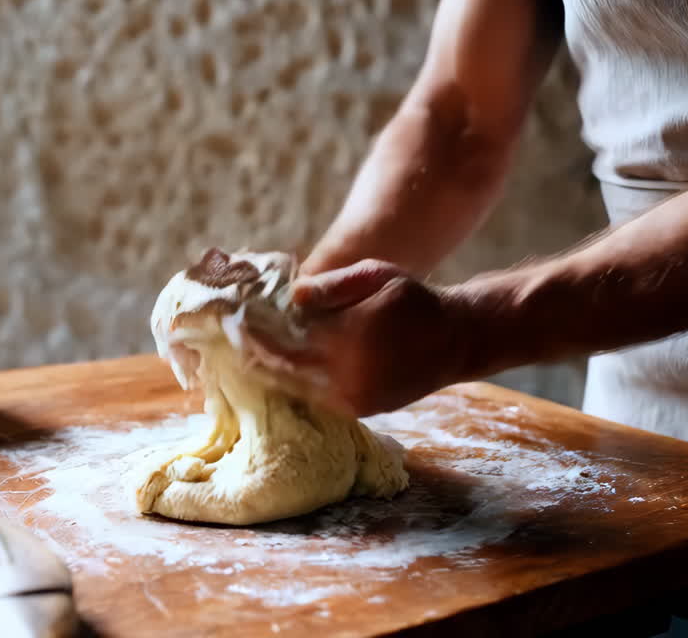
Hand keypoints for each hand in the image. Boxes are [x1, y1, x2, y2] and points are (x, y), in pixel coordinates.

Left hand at [247, 260, 483, 416]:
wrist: (457, 340)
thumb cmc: (414, 300)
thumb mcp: (377, 276)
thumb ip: (334, 285)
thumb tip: (293, 296)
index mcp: (353, 336)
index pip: (290, 339)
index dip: (257, 335)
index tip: (233, 326)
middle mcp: (352, 373)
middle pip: (287, 369)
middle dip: (257, 357)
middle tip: (230, 346)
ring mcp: (357, 397)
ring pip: (300, 389)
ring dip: (272, 375)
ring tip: (247, 360)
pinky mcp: (362, 410)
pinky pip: (318, 400)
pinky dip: (296, 387)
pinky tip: (280, 374)